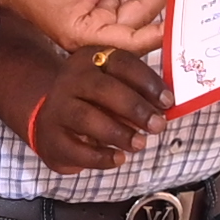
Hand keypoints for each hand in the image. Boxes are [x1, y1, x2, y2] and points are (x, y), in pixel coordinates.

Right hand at [22, 45, 170, 173]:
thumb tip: (167, 106)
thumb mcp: (113, 87)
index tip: (168, 101)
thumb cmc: (93, 103)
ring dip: (118, 132)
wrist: (52, 121)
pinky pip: (76, 148)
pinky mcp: (51, 138)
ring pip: (86, 118)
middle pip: (102, 89)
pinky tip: (119, 159)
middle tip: (157, 125)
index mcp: (91, 61)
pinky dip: (101, 157)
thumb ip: (139, 91)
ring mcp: (57, 109)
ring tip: (140, 144)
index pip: (122, 63)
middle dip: (135, 108)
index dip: (147, 82)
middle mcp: (70, 80)